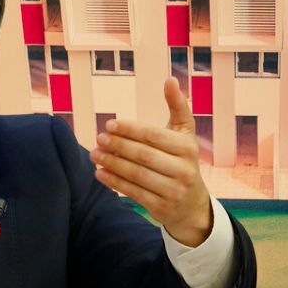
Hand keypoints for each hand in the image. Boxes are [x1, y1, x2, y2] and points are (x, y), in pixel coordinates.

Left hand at [90, 78, 212, 246]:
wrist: (192, 204)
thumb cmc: (183, 160)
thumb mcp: (185, 133)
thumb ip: (178, 106)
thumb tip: (170, 79)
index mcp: (188, 147)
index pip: (154, 136)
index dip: (130, 129)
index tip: (109, 124)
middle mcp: (184, 170)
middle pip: (143, 155)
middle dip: (117, 146)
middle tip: (98, 138)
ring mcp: (173, 191)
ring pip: (136, 175)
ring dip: (111, 163)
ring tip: (94, 154)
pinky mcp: (161, 207)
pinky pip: (133, 192)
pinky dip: (114, 182)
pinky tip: (100, 173)